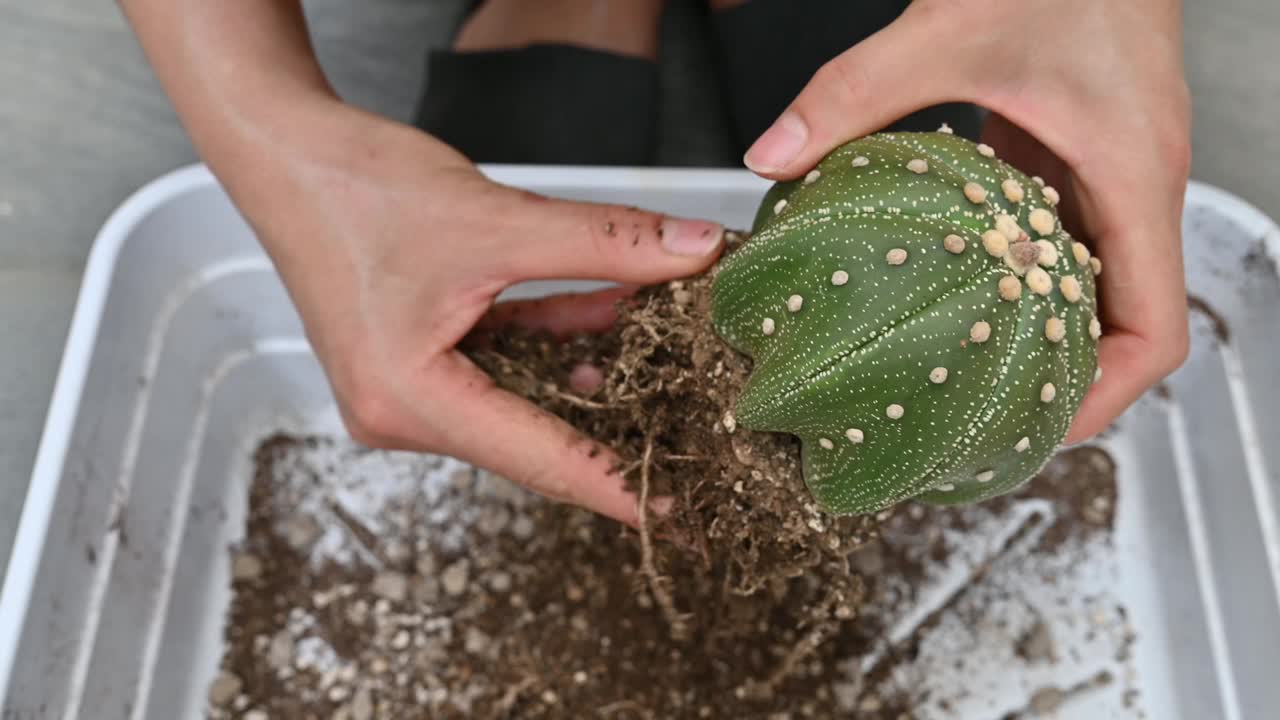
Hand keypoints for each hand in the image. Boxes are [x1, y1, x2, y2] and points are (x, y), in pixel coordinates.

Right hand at [121, 0, 723, 523]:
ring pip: (523, 396)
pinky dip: (551, 339)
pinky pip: (500, 365)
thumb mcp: (497, 218)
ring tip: (668, 361)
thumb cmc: (359, 186)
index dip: (619, 484)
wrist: (284, 150)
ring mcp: (405, 389)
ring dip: (589, 369)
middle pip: (533, 437)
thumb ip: (604, 242)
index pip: (540, 458)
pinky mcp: (413, 359)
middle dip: (615, 424)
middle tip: (694, 439)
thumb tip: (698, 252)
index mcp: (410, 400)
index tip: (681, 515)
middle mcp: (402, 413)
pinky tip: (609, 314)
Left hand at [743, 0, 1190, 442]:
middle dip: (1060, 384)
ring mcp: (1105, 173)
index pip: (1155, 332)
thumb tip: (772, 155)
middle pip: (1120, 326)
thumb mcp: (948, 31)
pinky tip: (955, 290)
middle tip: (978, 422)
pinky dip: (1019, 279)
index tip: (1036, 427)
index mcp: (1132, 179)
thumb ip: (854, 93)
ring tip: (962, 378)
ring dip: (1039, 336)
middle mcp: (1130, 188)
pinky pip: (1059, 240)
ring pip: (1091, 287)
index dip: (1105, 398)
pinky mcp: (1073, 153)